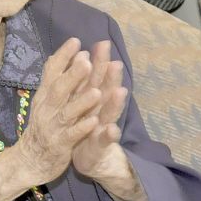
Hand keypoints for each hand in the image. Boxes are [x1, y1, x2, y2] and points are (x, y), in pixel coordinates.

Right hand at [10, 38, 103, 186]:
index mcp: (44, 96)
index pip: (51, 72)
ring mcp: (53, 127)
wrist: (30, 160)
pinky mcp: (60, 145)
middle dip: (73, 75)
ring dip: (81, 102)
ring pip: (67, 112)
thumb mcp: (44, 100)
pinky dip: (82, 128)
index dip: (63, 57)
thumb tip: (66, 54)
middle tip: (87, 60)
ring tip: (96, 92)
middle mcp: (47, 108)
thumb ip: (55, 79)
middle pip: (59, 89)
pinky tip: (94, 122)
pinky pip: (72, 135)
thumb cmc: (43, 126)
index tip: (76, 41)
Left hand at [70, 41, 127, 178]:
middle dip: (111, 77)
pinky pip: (104, 140)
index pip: (97, 76)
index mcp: (93, 98)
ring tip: (120, 91)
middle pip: (107, 91)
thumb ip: (82, 79)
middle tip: (116, 62)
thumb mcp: (80, 100)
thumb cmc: (84, 124)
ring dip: (115, 103)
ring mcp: (102, 127)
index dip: (100, 60)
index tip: (101, 43)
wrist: (91, 157)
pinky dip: (108, 134)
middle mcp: (101, 109)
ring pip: (109, 113)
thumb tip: (82, 53)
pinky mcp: (100, 145)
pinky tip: (112, 129)